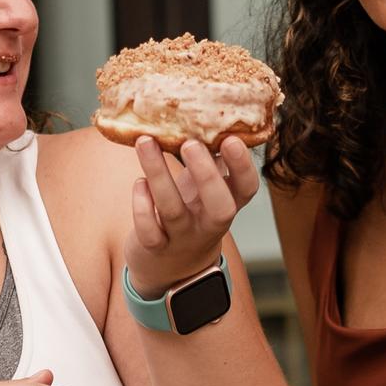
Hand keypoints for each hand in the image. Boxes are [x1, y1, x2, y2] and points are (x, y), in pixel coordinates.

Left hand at [126, 135, 261, 297]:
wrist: (171, 269)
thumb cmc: (190, 215)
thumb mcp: (205, 191)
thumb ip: (210, 161)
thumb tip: (208, 116)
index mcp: (226, 205)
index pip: (246, 189)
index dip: (243, 166)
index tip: (232, 138)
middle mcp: (209, 224)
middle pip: (219, 206)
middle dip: (206, 174)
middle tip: (191, 143)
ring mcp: (182, 238)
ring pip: (173, 210)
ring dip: (159, 174)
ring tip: (146, 142)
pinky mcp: (155, 247)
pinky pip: (149, 229)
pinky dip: (142, 205)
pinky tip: (138, 183)